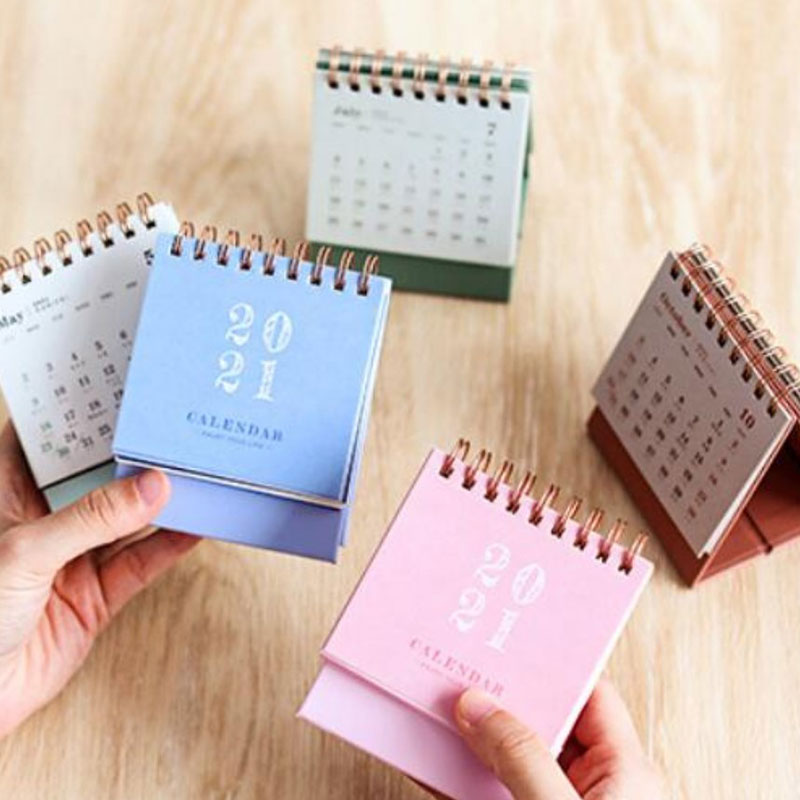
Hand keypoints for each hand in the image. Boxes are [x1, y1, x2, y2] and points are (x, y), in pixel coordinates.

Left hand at [0, 423, 197, 737]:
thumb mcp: (25, 552)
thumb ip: (91, 518)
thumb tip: (152, 487)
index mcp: (8, 494)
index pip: (49, 439)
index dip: (82, 412)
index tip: (123, 387)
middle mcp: (43, 520)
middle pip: (99, 476)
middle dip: (135, 456)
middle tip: (175, 429)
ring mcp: (73, 558)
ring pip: (127, 518)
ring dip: (162, 501)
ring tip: (198, 474)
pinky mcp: (96, 595)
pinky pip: (142, 562)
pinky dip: (171, 546)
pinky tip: (196, 526)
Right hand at [449, 679, 664, 799]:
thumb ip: (522, 758)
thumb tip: (479, 705)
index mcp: (626, 772)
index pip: (590, 696)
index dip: (550, 669)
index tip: (507, 646)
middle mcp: (601, 787)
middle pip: (548, 725)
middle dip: (504, 702)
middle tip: (463, 676)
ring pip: (520, 760)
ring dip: (482, 743)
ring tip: (444, 716)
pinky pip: (502, 792)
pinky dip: (472, 781)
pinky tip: (441, 767)